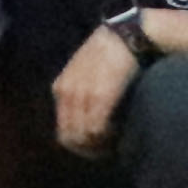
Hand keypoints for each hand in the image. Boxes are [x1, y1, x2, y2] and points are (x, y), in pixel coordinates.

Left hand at [55, 23, 144, 156]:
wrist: (125, 36)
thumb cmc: (110, 55)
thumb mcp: (86, 73)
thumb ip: (83, 93)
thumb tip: (89, 123)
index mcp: (61, 88)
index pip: (63, 130)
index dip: (79, 145)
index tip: (99, 149)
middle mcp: (66, 93)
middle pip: (69, 137)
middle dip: (88, 149)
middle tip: (108, 151)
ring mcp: (82, 95)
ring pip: (82, 136)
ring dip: (98, 146)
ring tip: (115, 145)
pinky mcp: (100, 96)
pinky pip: (96, 128)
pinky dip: (106, 138)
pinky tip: (119, 136)